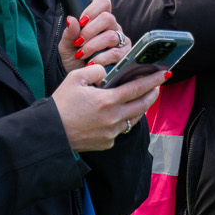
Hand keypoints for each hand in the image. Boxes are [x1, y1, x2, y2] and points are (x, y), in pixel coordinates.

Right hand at [51, 64, 165, 151]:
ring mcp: (111, 133)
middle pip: (141, 105)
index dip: (153, 80)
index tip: (164, 74)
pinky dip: (121, 121)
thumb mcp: (74, 79)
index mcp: (107, 101)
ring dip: (137, 108)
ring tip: (139, 99)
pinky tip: (116, 115)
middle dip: (152, 94)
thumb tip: (107, 73)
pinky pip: (119, 130)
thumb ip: (95, 71)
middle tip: (157, 87)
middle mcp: (113, 118)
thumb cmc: (60, 104)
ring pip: (132, 118)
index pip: (137, 88)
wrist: (50, 133)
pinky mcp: (107, 143)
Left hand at [61, 0, 127, 67]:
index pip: (103, 3)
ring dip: (93, 46)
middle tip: (78, 42)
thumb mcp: (66, 46)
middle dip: (90, 31)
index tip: (81, 22)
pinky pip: (116, 53)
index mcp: (99, 19)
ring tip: (81, 55)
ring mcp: (121, 40)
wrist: (82, 78)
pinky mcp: (126, 54)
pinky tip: (92, 63)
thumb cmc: (75, 59)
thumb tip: (71, 19)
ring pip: (111, 36)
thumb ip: (69, 33)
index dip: (93, 9)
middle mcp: (113, 27)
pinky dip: (101, 58)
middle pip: (107, 18)